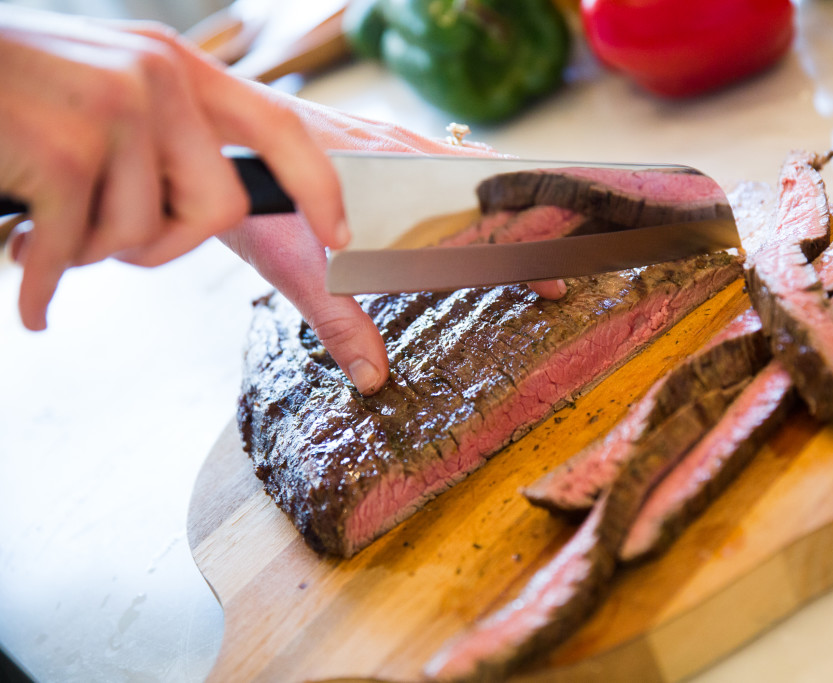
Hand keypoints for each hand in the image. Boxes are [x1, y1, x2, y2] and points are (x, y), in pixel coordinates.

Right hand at [0, 6, 343, 329]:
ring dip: (87, 250)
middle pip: (220, 209)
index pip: (281, 126)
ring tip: (41, 220)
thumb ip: (159, 142)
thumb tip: (206, 214)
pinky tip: (20, 267)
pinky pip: (78, 250)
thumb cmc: (7, 93)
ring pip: (144, 236)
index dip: (318, 186)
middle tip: (103, 240)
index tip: (340, 235)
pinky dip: (41, 278)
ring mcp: (115, 109)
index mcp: (177, 67)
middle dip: (163, 245)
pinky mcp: (67, 149)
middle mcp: (158, 77)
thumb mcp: (99, 96)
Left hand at [219, 97, 565, 394]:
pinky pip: (431, 160)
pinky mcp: (369, 139)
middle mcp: (402, 152)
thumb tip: (375, 378)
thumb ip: (339, 322)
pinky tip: (455, 209)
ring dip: (491, 207)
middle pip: (483, 188)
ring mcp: (387, 140)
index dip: (521, 252)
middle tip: (547, 270)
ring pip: (460, 169)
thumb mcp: (296, 269)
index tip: (550, 282)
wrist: (204, 136)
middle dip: (519, 231)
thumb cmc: (252, 199)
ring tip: (517, 242)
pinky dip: (457, 188)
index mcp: (400, 183)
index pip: (482, 216)